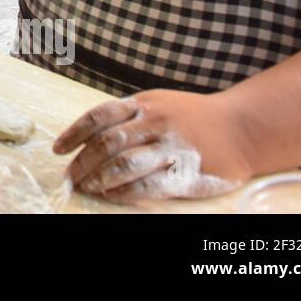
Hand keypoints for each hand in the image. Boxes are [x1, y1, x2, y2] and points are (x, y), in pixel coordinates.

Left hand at [53, 90, 252, 202]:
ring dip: (99, 178)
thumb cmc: (193, 117)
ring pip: (124, 164)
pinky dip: (125, 192)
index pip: (98, 117)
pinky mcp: (185, 173)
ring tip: (87, 188)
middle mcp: (154, 123)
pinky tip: (112, 196)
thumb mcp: (158, 104)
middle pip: (107, 143)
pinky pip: (148, 185)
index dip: (74, 134)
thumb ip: (128, 117)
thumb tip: (89, 136)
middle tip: (70, 177)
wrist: (242, 128)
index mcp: (142, 105)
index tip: (58, 150)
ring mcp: (170, 147)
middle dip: (82, 162)